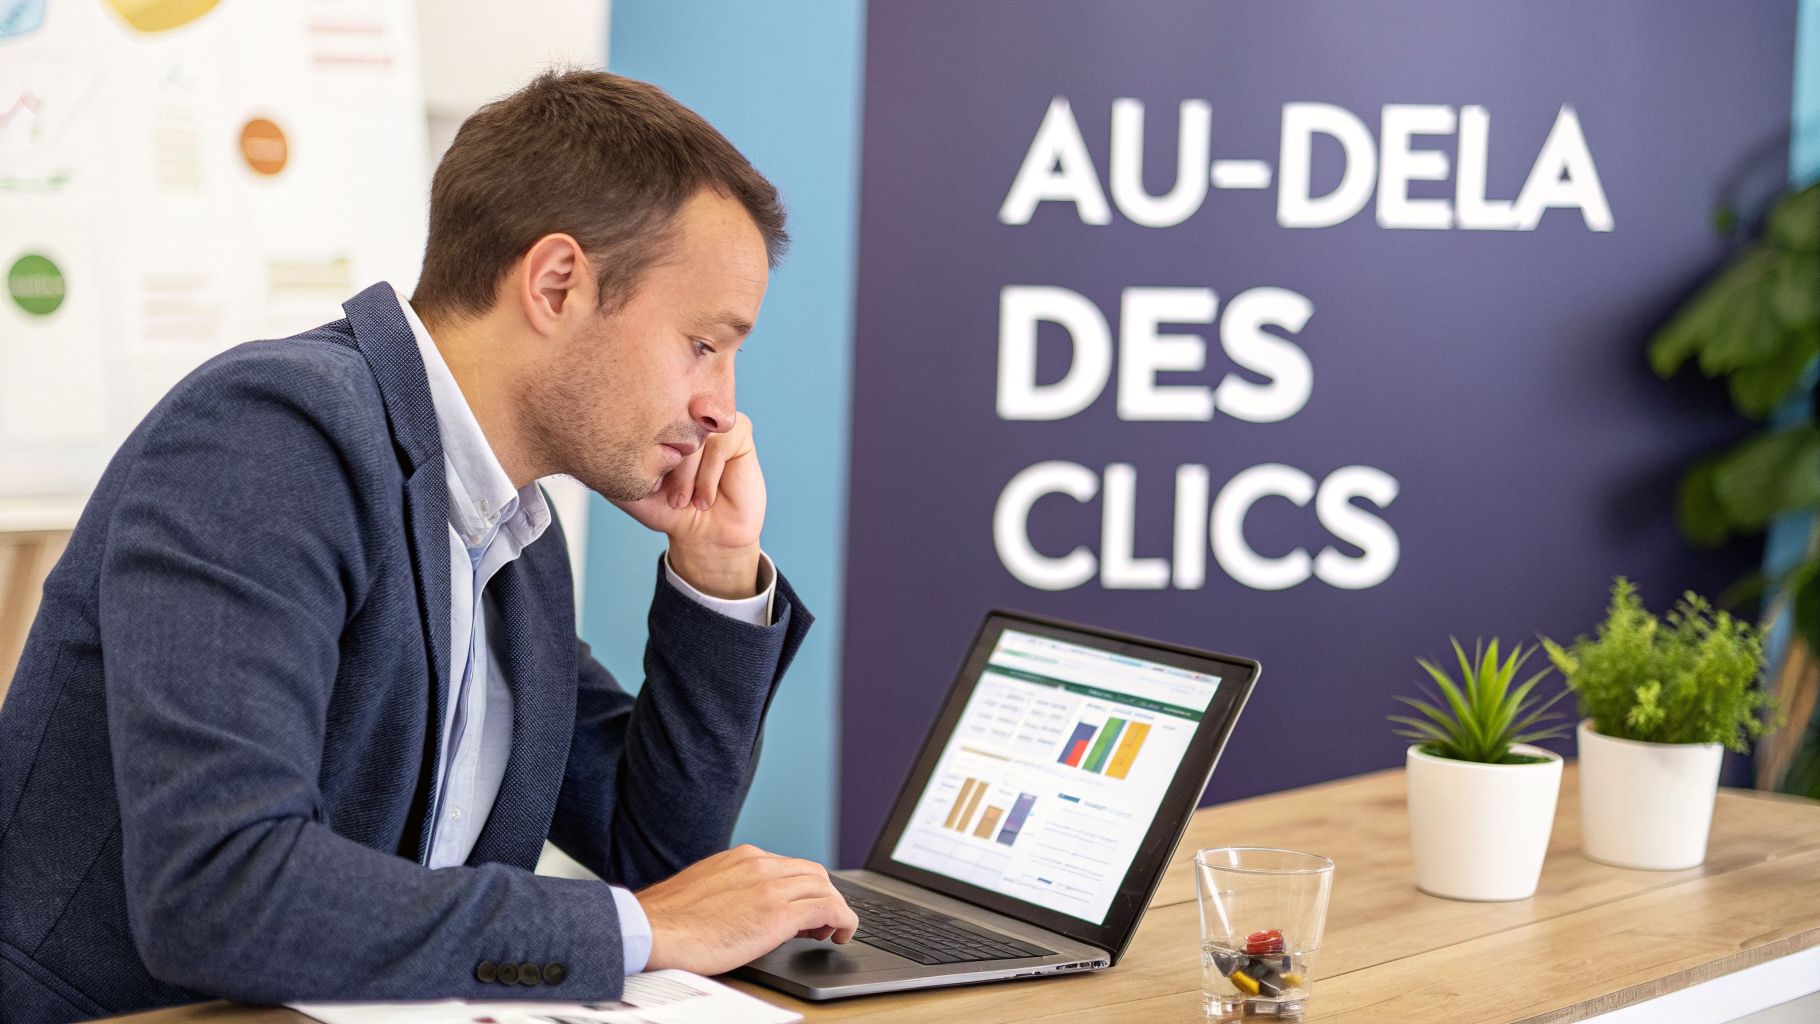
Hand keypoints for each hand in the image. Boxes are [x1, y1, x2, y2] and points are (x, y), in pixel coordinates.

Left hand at [612, 413, 765, 598]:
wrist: (705, 536)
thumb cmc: (668, 510)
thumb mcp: (630, 490)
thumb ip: (610, 467)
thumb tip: (583, 443)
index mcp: (656, 422)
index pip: (642, 417)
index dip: (646, 455)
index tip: (651, 488)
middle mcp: (683, 414)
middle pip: (669, 424)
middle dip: (669, 468)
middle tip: (672, 499)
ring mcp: (710, 420)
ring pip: (695, 435)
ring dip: (688, 476)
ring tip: (686, 501)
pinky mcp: (738, 431)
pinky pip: (721, 442)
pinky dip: (708, 476)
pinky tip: (705, 499)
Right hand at [637, 844, 858, 974]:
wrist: (652, 929)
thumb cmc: (669, 920)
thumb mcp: (706, 889)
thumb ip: (732, 889)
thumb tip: (746, 908)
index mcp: (743, 857)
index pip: (791, 865)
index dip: (804, 889)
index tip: (804, 911)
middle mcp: (760, 864)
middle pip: (814, 873)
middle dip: (824, 897)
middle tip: (820, 924)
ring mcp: (770, 886)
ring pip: (825, 888)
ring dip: (835, 910)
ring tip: (828, 933)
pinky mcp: (777, 913)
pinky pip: (829, 908)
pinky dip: (843, 920)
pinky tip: (839, 935)